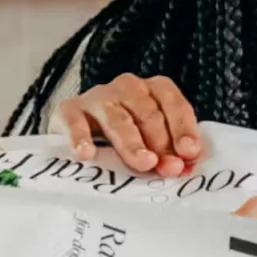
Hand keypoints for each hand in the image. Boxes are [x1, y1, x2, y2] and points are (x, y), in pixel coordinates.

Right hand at [52, 74, 200, 177]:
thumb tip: (181, 168)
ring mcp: (98, 97)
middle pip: (148, 113)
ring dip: (131, 143)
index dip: (183, 128)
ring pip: (117, 118)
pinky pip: (74, 121)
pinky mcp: (69, 110)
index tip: (188, 152)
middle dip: (160, 142)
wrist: (79, 131)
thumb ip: (169, 152)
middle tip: (166, 167)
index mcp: (154, 90)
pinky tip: (86, 154)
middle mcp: (128, 87)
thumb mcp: (152, 142)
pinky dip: (80, 137)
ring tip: (142, 162)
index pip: (173, 102)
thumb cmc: (127, 137)